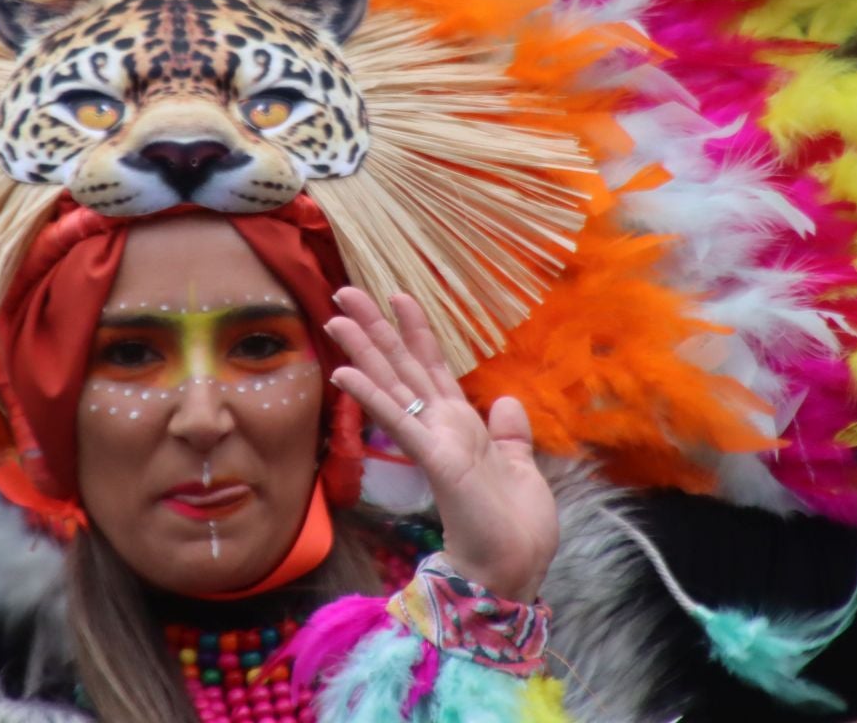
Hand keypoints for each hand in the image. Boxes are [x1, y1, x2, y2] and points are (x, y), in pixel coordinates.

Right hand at [324, 289, 557, 601]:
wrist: (514, 566)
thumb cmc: (517, 525)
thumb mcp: (521, 466)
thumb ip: (510, 434)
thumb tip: (505, 402)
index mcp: (460, 425)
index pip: (432, 365)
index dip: (415, 329)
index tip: (397, 294)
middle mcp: (440, 425)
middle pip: (402, 365)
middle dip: (375, 327)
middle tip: (344, 291)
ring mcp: (432, 439)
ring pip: (392, 383)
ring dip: (364, 350)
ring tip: (335, 317)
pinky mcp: (432, 457)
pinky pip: (397, 419)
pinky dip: (371, 394)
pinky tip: (344, 373)